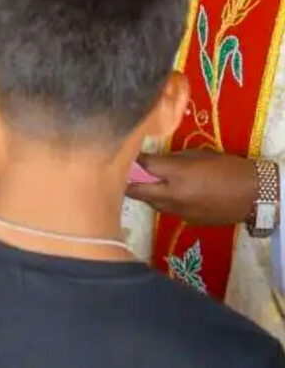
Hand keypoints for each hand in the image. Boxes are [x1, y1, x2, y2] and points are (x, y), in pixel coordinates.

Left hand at [125, 150, 257, 224]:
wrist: (252, 195)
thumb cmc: (226, 168)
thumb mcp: (197, 155)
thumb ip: (171, 159)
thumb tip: (151, 159)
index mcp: (177, 175)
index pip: (143, 166)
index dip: (132, 159)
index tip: (127, 155)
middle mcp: (172, 196)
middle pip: (136, 190)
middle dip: (127, 181)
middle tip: (122, 174)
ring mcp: (177, 211)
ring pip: (148, 202)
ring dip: (142, 192)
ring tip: (142, 182)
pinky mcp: (185, 220)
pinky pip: (164, 209)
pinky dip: (160, 200)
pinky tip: (164, 193)